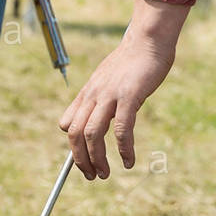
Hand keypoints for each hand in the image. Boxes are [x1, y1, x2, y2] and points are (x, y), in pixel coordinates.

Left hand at [59, 0, 189, 178]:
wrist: (147, 39)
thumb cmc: (132, 61)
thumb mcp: (108, 80)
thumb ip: (101, 98)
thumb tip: (102, 121)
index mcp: (87, 93)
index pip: (68, 124)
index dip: (72, 146)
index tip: (83, 161)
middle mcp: (93, 95)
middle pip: (75, 134)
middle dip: (80, 160)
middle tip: (92, 176)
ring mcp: (109, 96)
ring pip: (92, 135)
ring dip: (96, 159)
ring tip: (105, 174)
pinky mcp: (128, 96)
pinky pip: (120, 130)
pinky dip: (123, 149)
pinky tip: (128, 161)